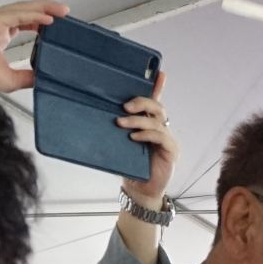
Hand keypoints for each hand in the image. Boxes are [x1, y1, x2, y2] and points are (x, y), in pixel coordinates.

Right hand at [0, 0, 68, 92]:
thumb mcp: (10, 79)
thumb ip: (26, 76)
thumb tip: (42, 78)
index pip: (24, 20)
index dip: (41, 20)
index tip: (57, 23)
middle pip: (26, 10)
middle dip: (47, 9)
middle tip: (65, 12)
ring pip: (23, 9)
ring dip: (44, 8)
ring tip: (62, 10)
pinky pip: (17, 15)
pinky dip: (34, 16)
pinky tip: (49, 19)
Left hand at [118, 70, 177, 208]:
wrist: (138, 190)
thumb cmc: (128, 166)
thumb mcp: (118, 143)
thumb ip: (116, 129)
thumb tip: (92, 113)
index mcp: (149, 124)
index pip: (154, 101)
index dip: (158, 86)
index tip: (159, 73)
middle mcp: (160, 128)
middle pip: (157, 107)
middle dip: (142, 102)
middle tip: (124, 106)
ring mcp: (167, 139)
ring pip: (157, 121)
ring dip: (139, 120)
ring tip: (122, 123)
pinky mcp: (171, 151)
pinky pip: (161, 137)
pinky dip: (147, 134)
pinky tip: (134, 137)